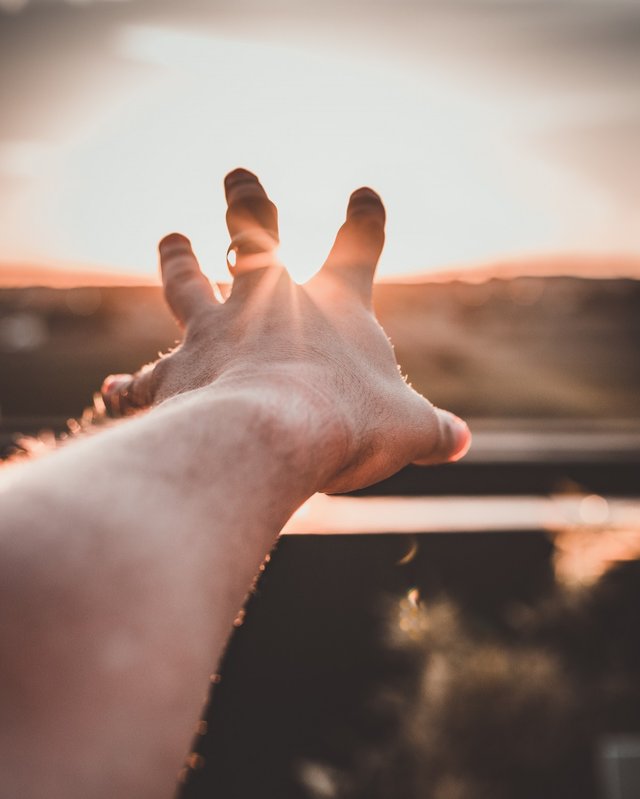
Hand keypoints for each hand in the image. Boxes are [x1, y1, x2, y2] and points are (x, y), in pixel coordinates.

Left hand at [101, 169, 469, 492]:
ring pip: (189, 284)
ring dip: (179, 260)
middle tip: (238, 175)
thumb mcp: (406, 429)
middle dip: (249, 206)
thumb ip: (432, 431)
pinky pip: (148, 379)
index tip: (364, 194)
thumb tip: (460, 442)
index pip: (358, 251)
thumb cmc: (348, 423)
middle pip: (255, 239)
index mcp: (332, 306)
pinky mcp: (178, 374)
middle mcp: (268, 304)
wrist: (272, 437)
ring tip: (172, 239)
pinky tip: (113, 392)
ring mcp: (216, 333)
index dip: (364, 222)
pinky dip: (132, 387)